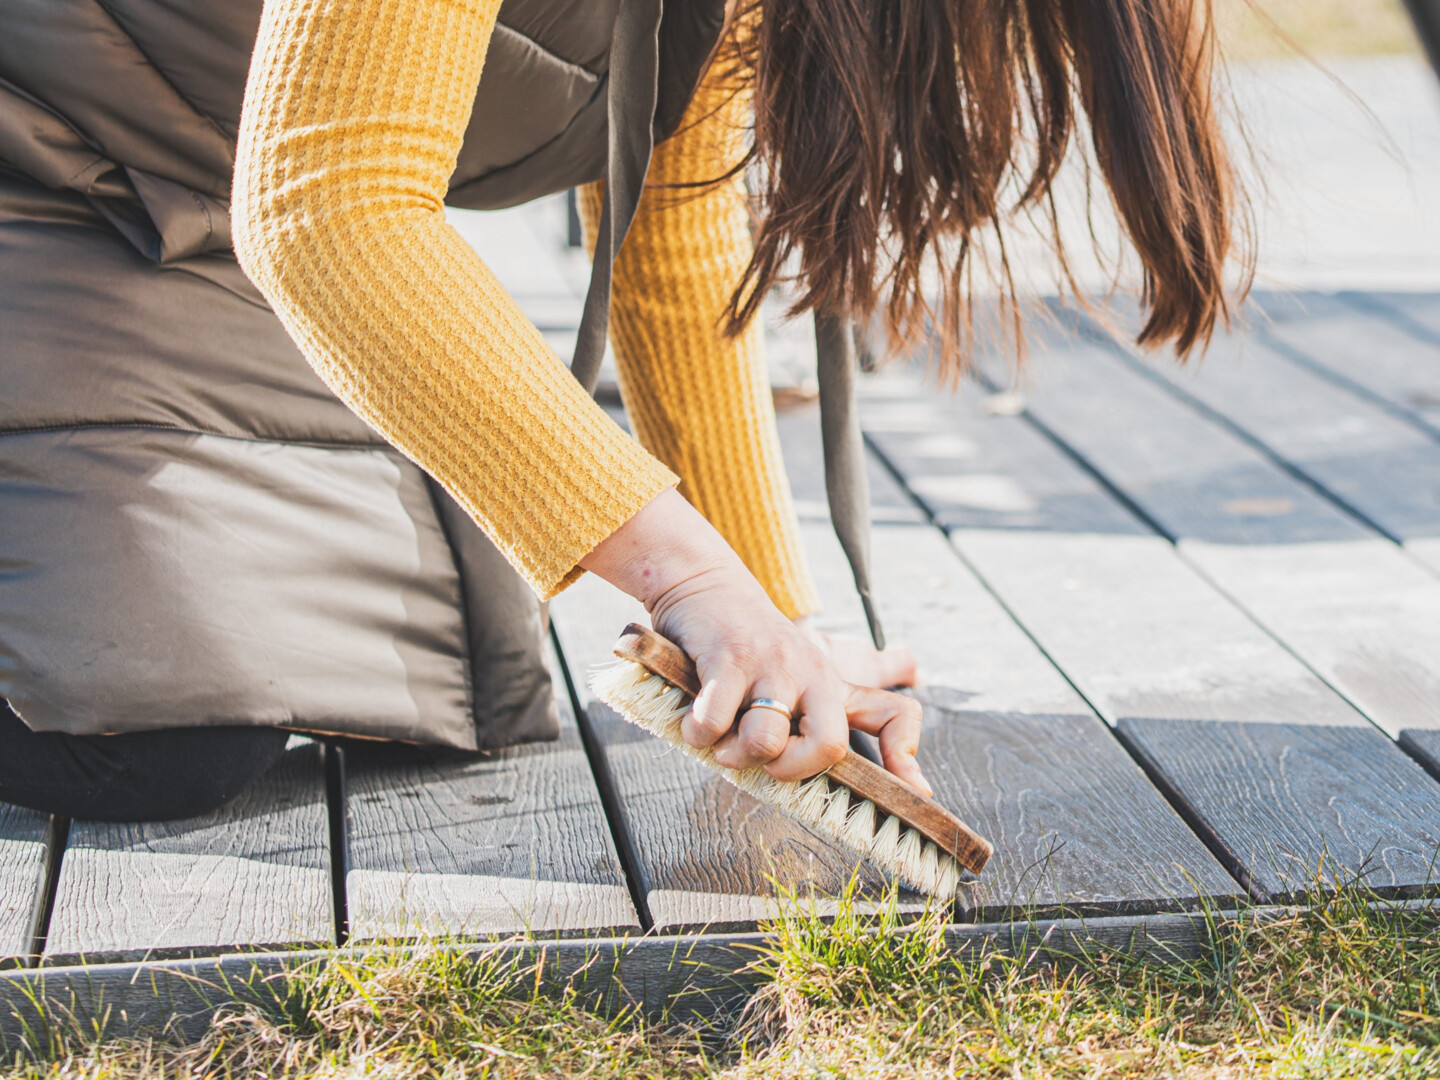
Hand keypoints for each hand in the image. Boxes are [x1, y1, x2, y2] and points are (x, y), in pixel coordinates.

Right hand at [580, 489, 930, 793]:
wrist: (705, 584)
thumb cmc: (748, 646)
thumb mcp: (795, 675)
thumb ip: (819, 719)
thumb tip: (873, 759)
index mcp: (832, 684)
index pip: (894, 714)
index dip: (905, 757)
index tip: (916, 791)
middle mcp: (812, 673)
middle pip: (828, 745)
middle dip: (789, 770)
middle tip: (762, 762)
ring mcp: (772, 664)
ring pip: (764, 740)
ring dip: (732, 753)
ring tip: (719, 737)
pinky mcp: (729, 658)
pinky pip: (714, 723)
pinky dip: (696, 734)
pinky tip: (693, 720)